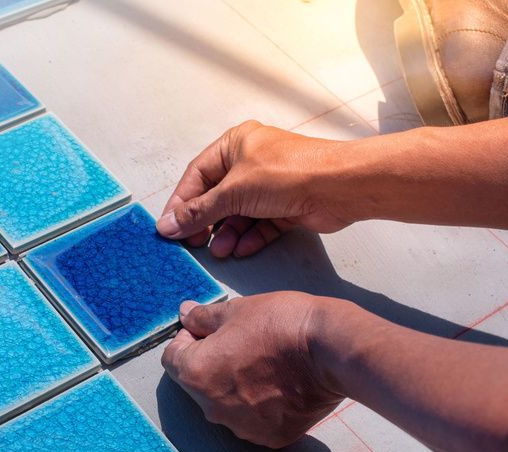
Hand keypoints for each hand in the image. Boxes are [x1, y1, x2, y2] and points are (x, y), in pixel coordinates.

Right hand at [156, 120, 354, 257]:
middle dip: (206, 222)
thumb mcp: (234, 192)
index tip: (169, 227)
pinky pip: (261, 223)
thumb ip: (200, 211)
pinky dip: (251, 237)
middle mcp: (251, 161)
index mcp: (235, 144)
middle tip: (193, 243)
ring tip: (220, 251)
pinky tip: (242, 248)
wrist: (338, 186)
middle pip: (218, 196)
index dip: (182, 202)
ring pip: (239, 213)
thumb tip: (169, 225)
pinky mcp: (286, 205)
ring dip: (228, 233)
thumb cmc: (288, 174)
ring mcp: (270, 184)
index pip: (198, 175)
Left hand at [161, 293, 343, 447]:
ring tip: (262, 362)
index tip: (208, 330)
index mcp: (196, 374)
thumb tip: (184, 314)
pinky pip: (252, 419)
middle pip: (196, 383)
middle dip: (209, 363)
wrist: (331, 350)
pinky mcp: (270, 437)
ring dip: (232, 386)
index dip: (186, 339)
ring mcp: (242, 427)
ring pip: (224, 404)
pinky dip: (259, 404)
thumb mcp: (235, 310)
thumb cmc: (280, 324)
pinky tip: (280, 383)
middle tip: (239, 342)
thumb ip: (202, 317)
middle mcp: (212, 408)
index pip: (171, 359)